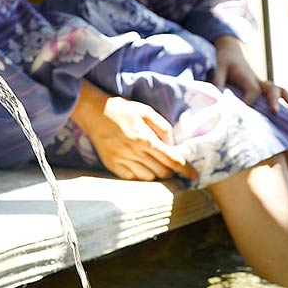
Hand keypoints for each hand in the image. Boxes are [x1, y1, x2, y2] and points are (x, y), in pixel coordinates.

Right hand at [72, 81, 197, 180]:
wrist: (92, 111)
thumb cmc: (122, 108)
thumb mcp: (146, 111)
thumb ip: (162, 127)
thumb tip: (172, 144)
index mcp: (145, 139)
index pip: (172, 160)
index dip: (185, 170)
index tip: (194, 176)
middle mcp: (134, 152)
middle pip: (162, 172)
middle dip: (171, 170)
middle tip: (169, 161)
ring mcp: (122, 160)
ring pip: (148, 178)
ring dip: (156, 173)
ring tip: (153, 161)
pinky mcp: (112, 165)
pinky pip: (133, 178)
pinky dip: (140, 174)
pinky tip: (140, 164)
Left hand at [211, 35, 287, 112]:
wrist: (232, 52)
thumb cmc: (225, 62)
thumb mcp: (218, 68)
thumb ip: (217, 80)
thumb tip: (216, 96)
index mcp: (246, 76)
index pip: (253, 89)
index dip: (250, 99)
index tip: (244, 111)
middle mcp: (258, 80)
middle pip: (271, 88)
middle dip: (274, 100)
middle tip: (275, 112)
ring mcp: (263, 84)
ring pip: (279, 90)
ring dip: (287, 100)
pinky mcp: (264, 88)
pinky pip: (280, 93)